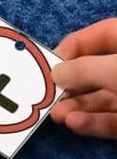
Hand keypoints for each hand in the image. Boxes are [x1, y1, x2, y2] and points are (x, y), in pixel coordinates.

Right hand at [51, 18, 116, 138]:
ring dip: (76, 107)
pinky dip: (92, 123)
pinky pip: (111, 121)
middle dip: (71, 84)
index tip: (50, 63)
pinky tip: (73, 123)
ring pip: (102, 99)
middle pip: (98, 71)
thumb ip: (85, 70)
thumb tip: (56, 73)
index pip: (102, 34)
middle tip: (48, 95)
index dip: (75, 45)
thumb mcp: (116, 69)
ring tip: (56, 115)